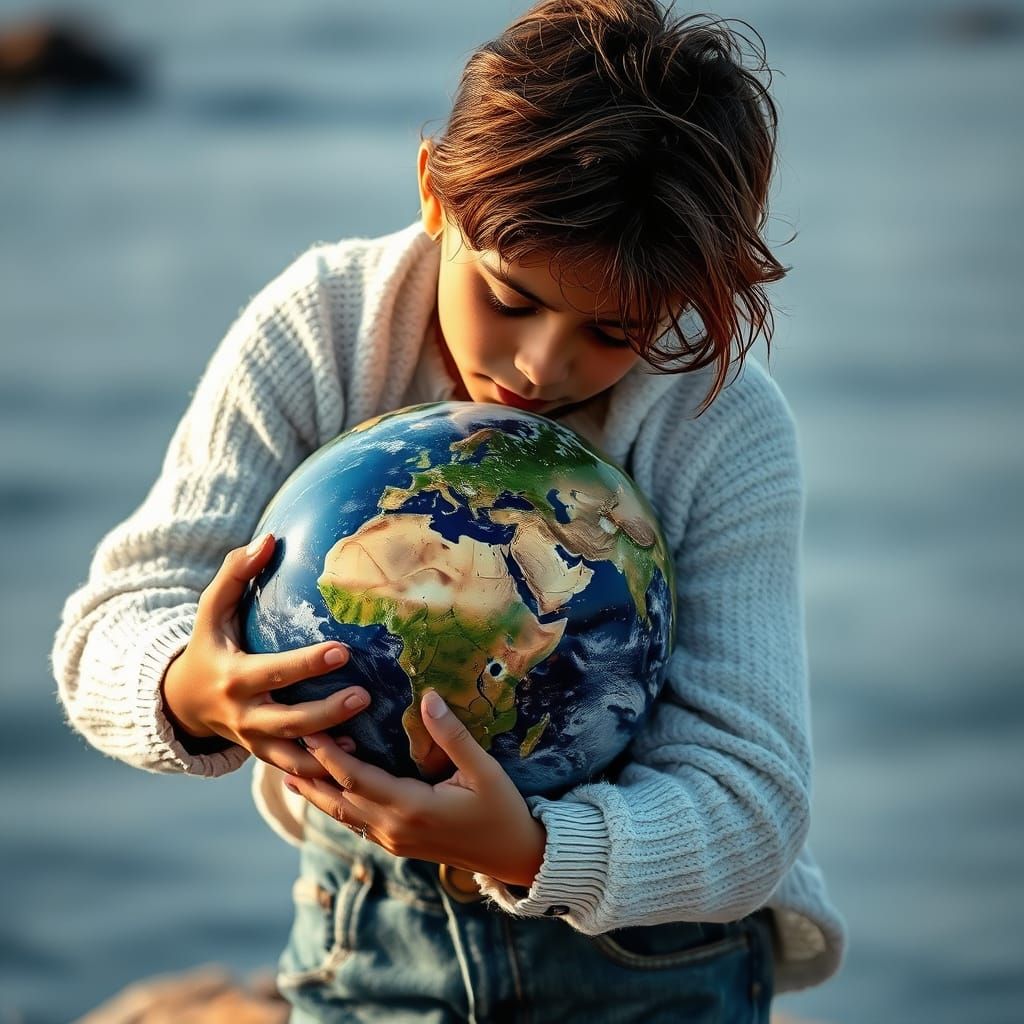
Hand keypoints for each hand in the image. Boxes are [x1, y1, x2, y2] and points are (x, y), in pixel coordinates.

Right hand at [161, 533, 369, 777]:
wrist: (183, 702)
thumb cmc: (209, 645)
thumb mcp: (211, 610)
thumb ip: (235, 573)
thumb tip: (269, 539)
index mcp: (234, 678)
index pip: (274, 672)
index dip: (307, 664)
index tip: (342, 650)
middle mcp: (244, 715)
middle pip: (289, 722)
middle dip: (327, 713)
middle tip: (365, 695)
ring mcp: (254, 742)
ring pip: (293, 756)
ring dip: (327, 754)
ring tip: (363, 742)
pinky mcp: (265, 757)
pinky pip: (294, 771)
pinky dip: (320, 772)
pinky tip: (355, 760)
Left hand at [287, 690, 546, 888]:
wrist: (514, 856)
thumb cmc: (502, 809)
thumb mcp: (484, 770)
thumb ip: (453, 736)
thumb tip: (429, 697)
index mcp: (411, 807)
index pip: (356, 778)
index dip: (329, 755)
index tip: (308, 729)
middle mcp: (394, 827)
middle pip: (338, 798)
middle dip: (311, 772)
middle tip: (283, 746)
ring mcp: (394, 840)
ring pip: (343, 815)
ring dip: (316, 794)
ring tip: (288, 773)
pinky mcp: (398, 845)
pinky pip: (357, 824)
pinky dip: (336, 806)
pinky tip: (326, 795)